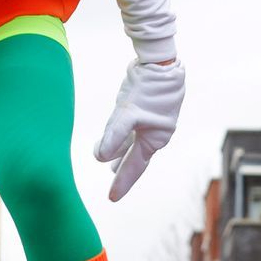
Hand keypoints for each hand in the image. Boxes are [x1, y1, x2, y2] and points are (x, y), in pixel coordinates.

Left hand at [93, 60, 185, 200]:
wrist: (160, 62)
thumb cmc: (148, 88)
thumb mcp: (128, 113)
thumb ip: (114, 135)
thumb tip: (100, 158)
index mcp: (154, 139)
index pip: (134, 167)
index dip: (122, 183)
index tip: (111, 198)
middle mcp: (154, 134)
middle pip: (135, 159)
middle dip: (122, 173)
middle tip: (112, 191)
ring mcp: (150, 123)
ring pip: (133, 145)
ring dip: (122, 156)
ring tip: (112, 169)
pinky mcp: (144, 111)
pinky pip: (132, 131)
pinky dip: (122, 139)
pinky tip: (114, 141)